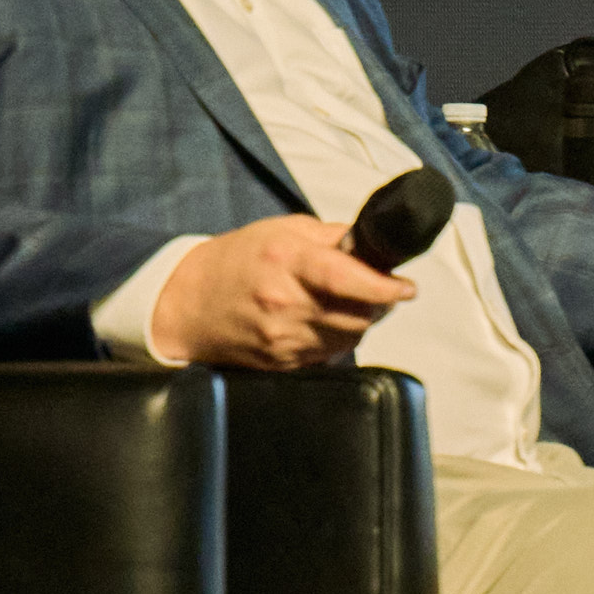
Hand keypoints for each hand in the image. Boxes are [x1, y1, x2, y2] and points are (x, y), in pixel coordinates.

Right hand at [155, 214, 406, 368]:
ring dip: (357, 322)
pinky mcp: (283, 363)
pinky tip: (318, 322)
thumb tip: (374, 245)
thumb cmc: (236, 260)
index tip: (407, 288)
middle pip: (359, 314)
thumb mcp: (281, 230)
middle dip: (376, 303)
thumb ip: (332, 237)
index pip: (347, 278)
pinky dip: (335, 339)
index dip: (384, 287)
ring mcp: (283, 338)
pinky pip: (329, 355)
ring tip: (339, 304)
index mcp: (287, 260)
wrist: (186, 303)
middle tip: (374, 290)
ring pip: (349, 338)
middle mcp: (286, 302)